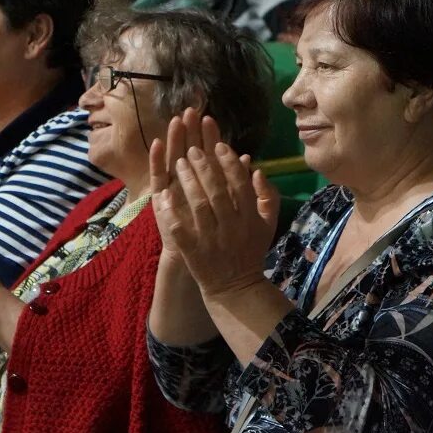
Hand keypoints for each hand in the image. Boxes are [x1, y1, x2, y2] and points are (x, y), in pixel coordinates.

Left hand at [150, 109, 277, 298]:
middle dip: (204, 167)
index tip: (218, 145)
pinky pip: (180, 229)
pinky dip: (172, 212)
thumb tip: (256, 170)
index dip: (229, 163)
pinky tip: (164, 195)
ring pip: (199, 206)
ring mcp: (211, 240)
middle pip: (217, 191)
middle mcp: (231, 227)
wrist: (236, 287)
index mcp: (250, 218)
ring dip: (188, 182)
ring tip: (178, 162)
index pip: (239, 184)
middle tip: (192, 149)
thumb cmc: (251, 249)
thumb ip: (268, 196)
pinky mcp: (193, 252)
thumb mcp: (268, 223)